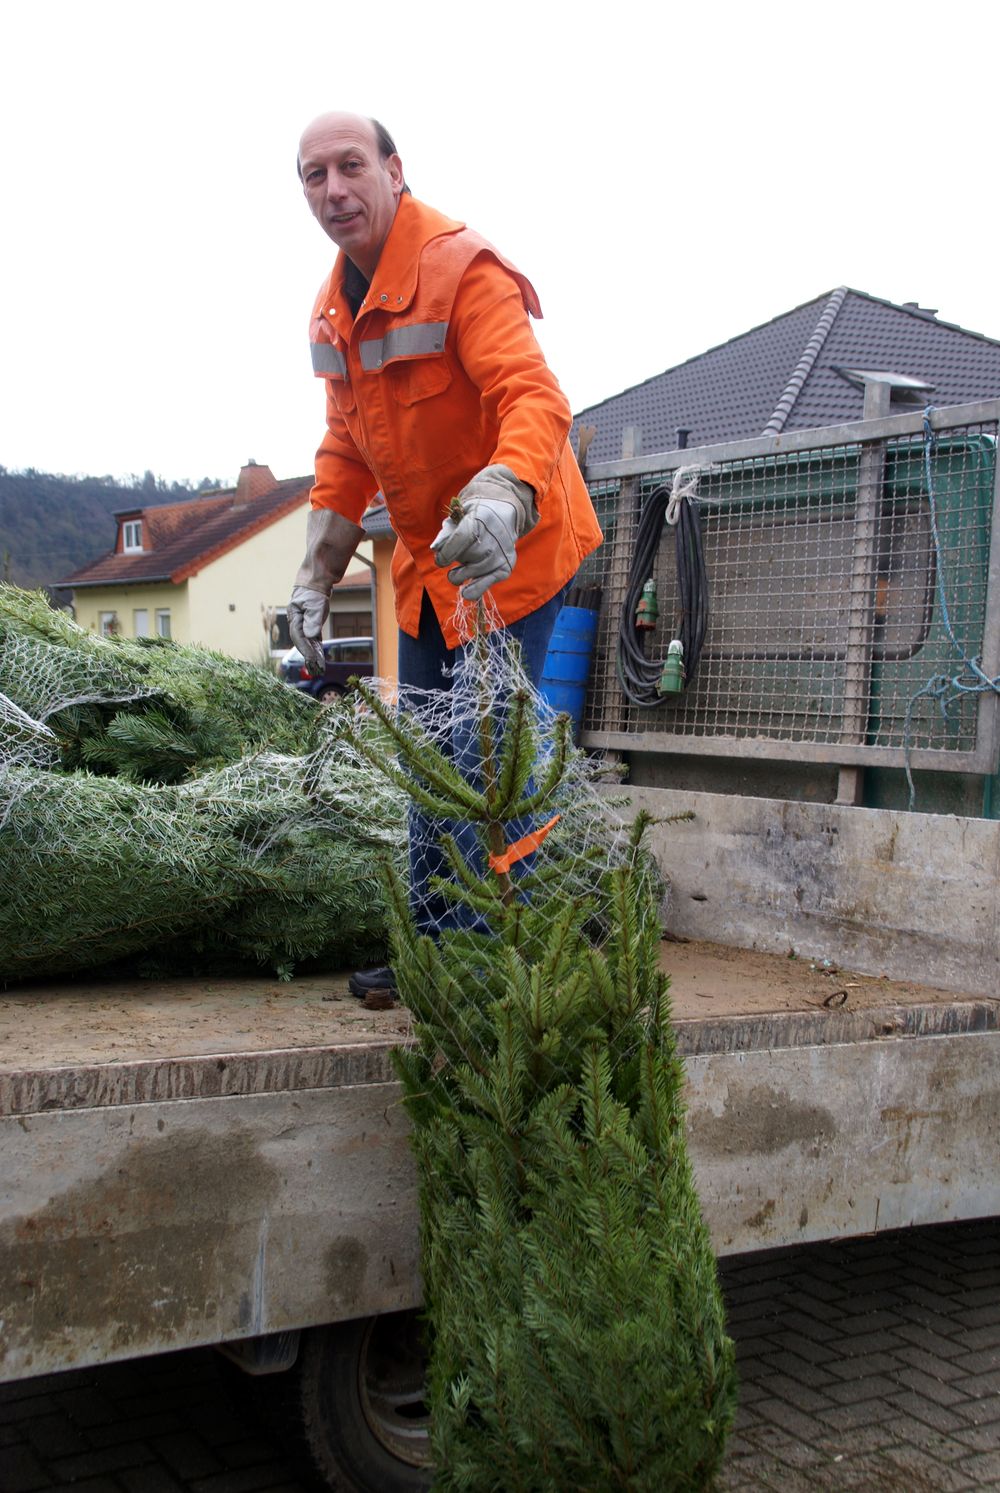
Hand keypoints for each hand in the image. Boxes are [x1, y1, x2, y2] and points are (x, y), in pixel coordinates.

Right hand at [287, 585, 327, 674]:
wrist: (315, 583)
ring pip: (308, 644)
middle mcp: (297, 624)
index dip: (305, 650)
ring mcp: (304, 626)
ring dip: (314, 656)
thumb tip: (310, 636)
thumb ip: (312, 620)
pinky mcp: (311, 626)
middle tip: (316, 670)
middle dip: (309, 657)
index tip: (312, 660)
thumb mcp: (314, 605)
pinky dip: (317, 649)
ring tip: (320, 668)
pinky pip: (313, 641)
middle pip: (302, 644)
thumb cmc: (313, 593)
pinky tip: (321, 659)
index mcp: (294, 618)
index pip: (299, 637)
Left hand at [430, 466, 535, 601]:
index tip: (441, 559)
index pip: (460, 540)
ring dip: (459, 575)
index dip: (445, 553)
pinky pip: (481, 588)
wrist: (503, 519)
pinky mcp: (504, 569)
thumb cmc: (475, 519)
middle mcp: (493, 540)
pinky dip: (471, 591)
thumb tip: (435, 548)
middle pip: (463, 558)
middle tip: (460, 555)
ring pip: (468, 574)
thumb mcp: (459, 518)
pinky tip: (466, 589)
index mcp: (480, 521)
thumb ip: (446, 533)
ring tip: (464, 565)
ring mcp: (499, 556)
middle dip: (455, 560)